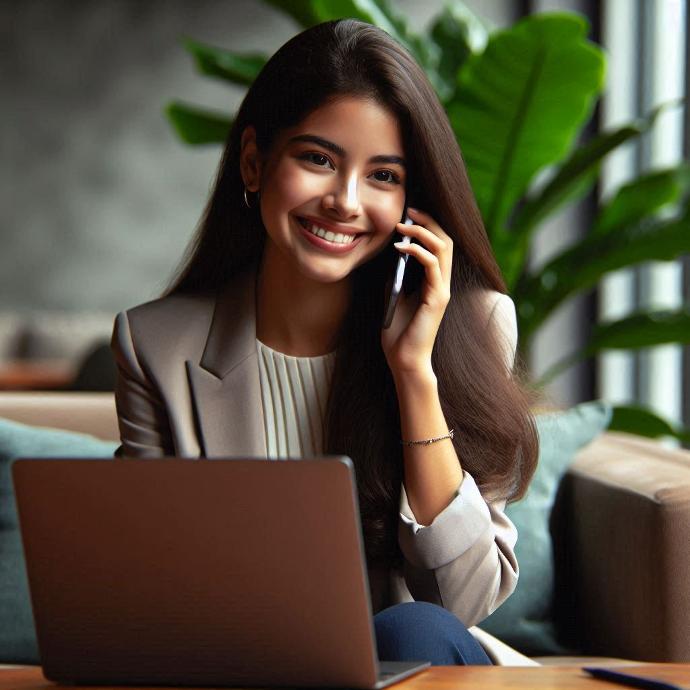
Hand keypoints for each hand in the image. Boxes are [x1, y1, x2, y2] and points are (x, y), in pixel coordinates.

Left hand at [380, 207, 452, 378]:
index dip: (427, 226)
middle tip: (409, 211)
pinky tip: (400, 247)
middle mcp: (443, 284)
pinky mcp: (437, 298)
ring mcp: (442, 290)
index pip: (439, 245)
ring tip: (403, 225)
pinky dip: (416, 251)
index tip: (408, 215)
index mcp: (435, 283)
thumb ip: (397, 276)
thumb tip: (391, 253)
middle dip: (428, 221)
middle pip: (445, 240)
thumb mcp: (394, 296)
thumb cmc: (398, 333)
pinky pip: (431, 265)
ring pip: (442, 248)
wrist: (404, 359)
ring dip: (422, 232)